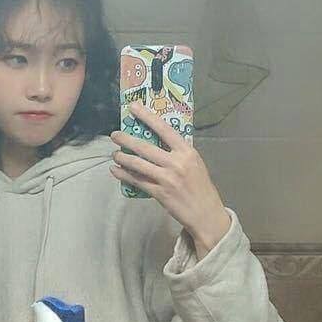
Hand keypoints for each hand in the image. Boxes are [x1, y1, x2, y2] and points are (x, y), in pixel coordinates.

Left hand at [110, 101, 230, 258]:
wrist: (206, 213)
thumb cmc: (200, 187)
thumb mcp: (194, 163)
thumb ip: (178, 152)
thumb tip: (158, 141)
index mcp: (187, 152)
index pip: (164, 129)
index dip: (147, 117)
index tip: (134, 107)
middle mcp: (176, 163)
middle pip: (145, 147)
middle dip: (126, 139)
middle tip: (115, 134)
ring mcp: (167, 178)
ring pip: (138, 164)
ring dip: (123, 157)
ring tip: (115, 154)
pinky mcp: (160, 193)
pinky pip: (137, 181)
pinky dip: (124, 175)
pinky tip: (116, 171)